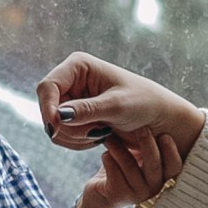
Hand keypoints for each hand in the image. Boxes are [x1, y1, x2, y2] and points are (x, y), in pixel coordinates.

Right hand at [37, 51, 206, 161]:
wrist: (160, 118)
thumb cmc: (145, 104)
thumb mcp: (117, 106)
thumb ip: (87, 110)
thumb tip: (59, 115)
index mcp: (79, 65)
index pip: (48, 86)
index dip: (47, 109)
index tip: (55, 129)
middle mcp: (71, 79)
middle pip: (49, 109)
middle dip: (69, 127)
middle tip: (98, 132)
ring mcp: (72, 98)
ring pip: (55, 126)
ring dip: (76, 137)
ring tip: (103, 132)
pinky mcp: (75, 116)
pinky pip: (63, 135)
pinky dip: (78, 142)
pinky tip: (100, 137)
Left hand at [74, 125, 187, 207]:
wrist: (101, 193)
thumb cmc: (123, 167)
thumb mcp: (137, 154)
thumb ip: (146, 142)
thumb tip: (151, 116)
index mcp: (161, 176)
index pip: (175, 167)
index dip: (172, 152)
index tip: (164, 134)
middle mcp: (153, 188)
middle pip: (155, 167)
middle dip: (148, 146)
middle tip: (141, 129)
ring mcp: (136, 194)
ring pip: (130, 167)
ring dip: (119, 148)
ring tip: (110, 137)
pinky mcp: (119, 195)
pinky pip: (114, 172)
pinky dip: (108, 159)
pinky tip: (105, 154)